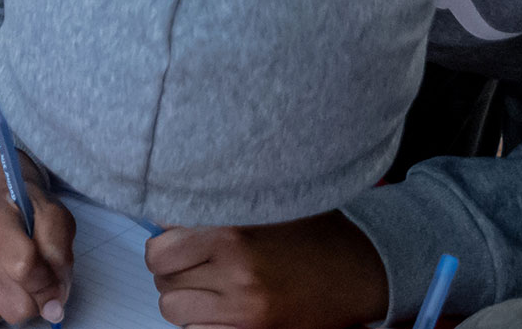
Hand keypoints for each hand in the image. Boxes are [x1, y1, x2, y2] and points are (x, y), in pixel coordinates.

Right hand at [0, 146, 75, 324]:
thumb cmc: (20, 213)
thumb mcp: (52, 219)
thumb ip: (60, 258)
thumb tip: (52, 307)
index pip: (26, 270)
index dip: (47, 285)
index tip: (50, 279)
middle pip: (14, 305)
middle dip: (29, 299)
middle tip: (25, 277)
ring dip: (5, 306)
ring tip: (4, 278)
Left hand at [145, 214, 386, 328]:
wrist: (361, 270)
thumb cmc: (309, 232)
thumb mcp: (258, 206)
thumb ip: (209, 211)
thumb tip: (163, 221)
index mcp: (231, 232)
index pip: (160, 246)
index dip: (166, 244)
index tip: (177, 242)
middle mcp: (235, 272)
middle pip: (162, 277)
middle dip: (172, 270)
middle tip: (194, 265)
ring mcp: (246, 309)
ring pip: (173, 309)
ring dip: (183, 298)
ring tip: (207, 287)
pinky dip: (200, 323)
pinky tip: (219, 310)